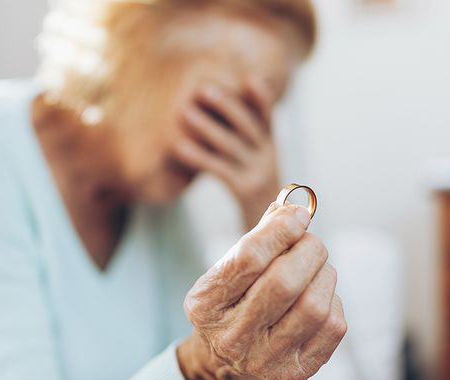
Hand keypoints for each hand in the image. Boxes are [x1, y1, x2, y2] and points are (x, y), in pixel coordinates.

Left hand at [173, 78, 280, 230]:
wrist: (270, 231)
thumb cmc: (251, 186)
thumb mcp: (255, 161)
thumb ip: (243, 137)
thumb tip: (223, 106)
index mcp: (271, 145)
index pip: (268, 116)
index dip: (261, 98)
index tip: (249, 78)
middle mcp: (268, 156)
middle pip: (248, 126)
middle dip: (226, 105)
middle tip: (201, 88)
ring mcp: (258, 174)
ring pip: (231, 146)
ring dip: (207, 127)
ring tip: (184, 112)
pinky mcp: (244, 191)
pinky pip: (219, 169)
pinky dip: (198, 156)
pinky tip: (179, 146)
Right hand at [177, 203, 345, 379]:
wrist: (228, 361)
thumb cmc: (234, 299)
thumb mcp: (231, 266)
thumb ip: (260, 235)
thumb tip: (294, 205)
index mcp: (206, 304)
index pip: (248, 258)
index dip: (280, 230)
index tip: (299, 215)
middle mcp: (231, 338)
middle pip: (285, 282)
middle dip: (308, 250)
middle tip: (311, 242)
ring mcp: (264, 361)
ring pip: (315, 305)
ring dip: (324, 274)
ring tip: (316, 268)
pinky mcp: (295, 374)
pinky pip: (333, 326)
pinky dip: (333, 300)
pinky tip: (319, 295)